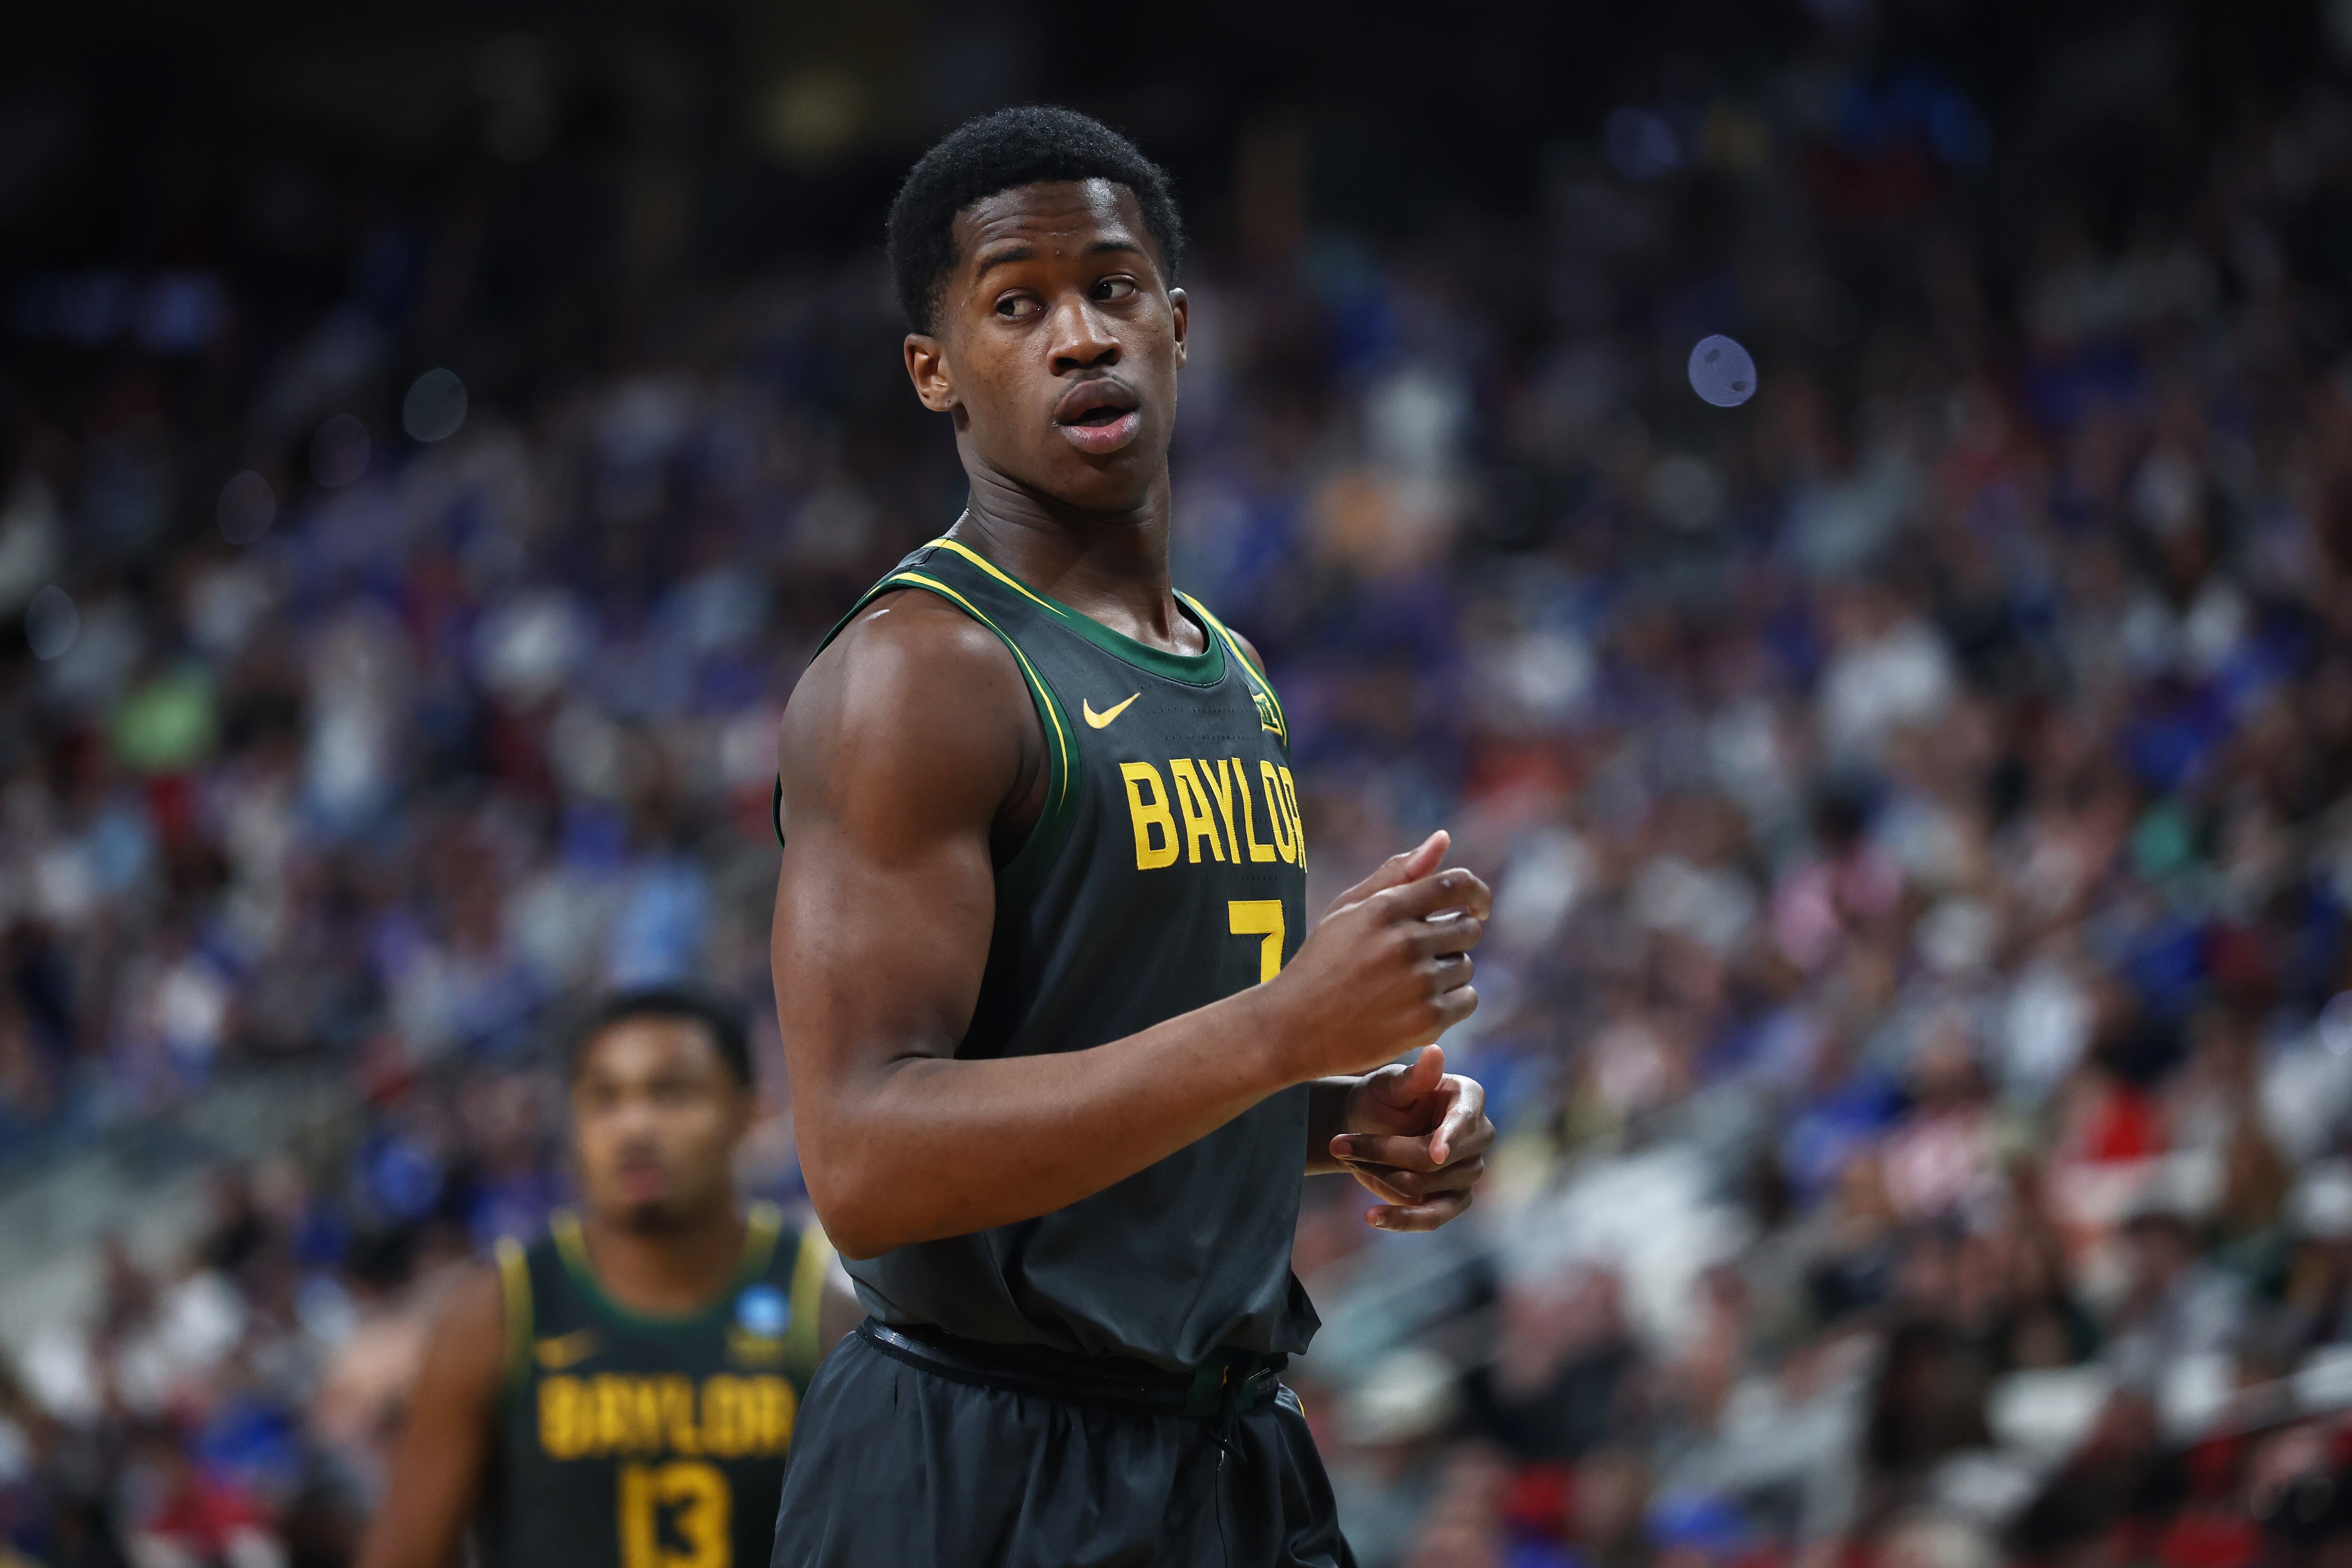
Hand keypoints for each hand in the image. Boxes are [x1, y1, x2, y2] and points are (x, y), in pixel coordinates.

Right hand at [1260, 831, 1489, 1081]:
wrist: (1294, 1028)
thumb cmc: (1322, 961)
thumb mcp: (1348, 909)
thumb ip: (1397, 873)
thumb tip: (1444, 837)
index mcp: (1385, 908)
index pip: (1455, 884)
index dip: (1477, 893)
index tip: (1478, 906)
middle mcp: (1405, 942)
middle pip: (1468, 928)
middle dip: (1453, 938)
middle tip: (1421, 954)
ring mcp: (1418, 982)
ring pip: (1466, 966)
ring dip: (1447, 973)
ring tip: (1407, 984)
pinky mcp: (1427, 1019)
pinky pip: (1467, 1000)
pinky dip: (1451, 1003)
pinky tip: (1417, 1006)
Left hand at [1329, 1044, 1493, 1230]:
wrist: (1365, 1128)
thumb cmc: (1381, 1097)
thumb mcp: (1389, 1084)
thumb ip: (1414, 1077)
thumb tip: (1435, 1051)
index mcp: (1468, 1099)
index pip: (1464, 1121)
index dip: (1450, 1137)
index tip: (1435, 1153)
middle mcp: (1477, 1137)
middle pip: (1436, 1160)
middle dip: (1386, 1154)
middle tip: (1339, 1144)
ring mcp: (1468, 1171)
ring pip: (1428, 1187)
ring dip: (1383, 1177)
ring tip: (1348, 1158)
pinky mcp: (1452, 1199)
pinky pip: (1433, 1217)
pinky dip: (1402, 1219)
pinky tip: (1373, 1216)